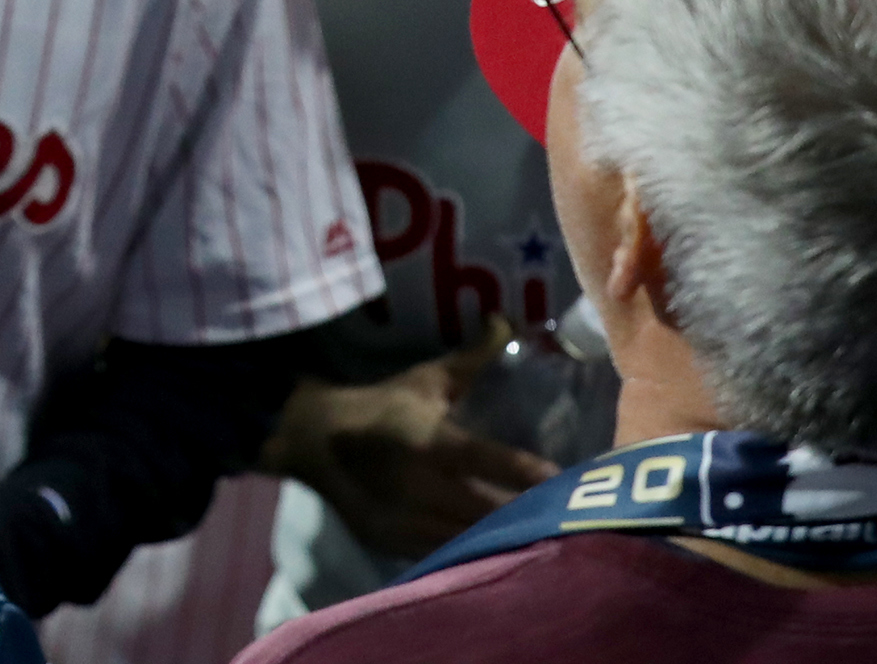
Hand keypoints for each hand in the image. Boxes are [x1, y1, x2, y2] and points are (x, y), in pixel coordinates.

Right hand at [268, 331, 558, 559]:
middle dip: (525, 515)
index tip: (558, 476)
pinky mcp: (394, 545)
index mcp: (424, 439)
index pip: (480, 457)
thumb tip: (507, 320)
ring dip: (505, 540)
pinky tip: (502, 552)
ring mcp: (403, 521)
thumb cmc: (380, 406)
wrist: (312, 441)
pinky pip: (446, 557)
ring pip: (467, 540)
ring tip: (544, 537)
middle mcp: (414, 484)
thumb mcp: (424, 381)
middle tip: (564, 515)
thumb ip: (471, 359)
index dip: (520, 470)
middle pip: (483, 510)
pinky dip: (475, 554)